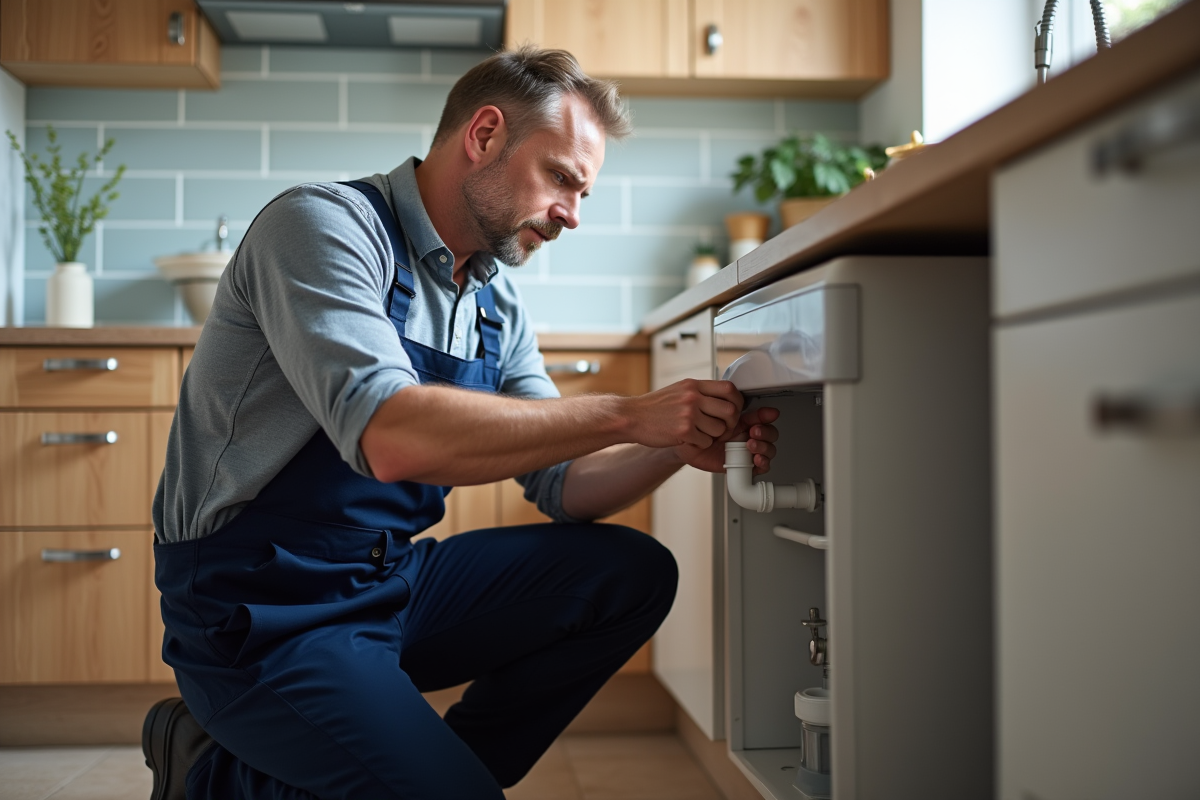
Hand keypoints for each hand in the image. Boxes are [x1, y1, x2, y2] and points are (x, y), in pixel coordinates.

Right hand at [624, 379, 743, 449]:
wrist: (631, 417)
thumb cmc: (654, 407)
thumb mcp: (679, 390)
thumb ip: (699, 392)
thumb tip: (723, 397)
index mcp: (694, 385)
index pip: (729, 388)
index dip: (737, 401)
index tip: (733, 409)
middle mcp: (693, 397)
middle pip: (730, 410)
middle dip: (730, 423)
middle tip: (722, 428)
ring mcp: (689, 414)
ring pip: (720, 429)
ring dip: (714, 436)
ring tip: (700, 433)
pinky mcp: (684, 431)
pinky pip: (706, 441)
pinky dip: (701, 444)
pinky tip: (689, 439)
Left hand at [674, 406, 779, 474]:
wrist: (683, 445)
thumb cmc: (694, 428)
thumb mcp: (708, 412)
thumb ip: (724, 405)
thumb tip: (739, 396)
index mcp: (742, 421)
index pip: (763, 417)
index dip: (766, 416)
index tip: (766, 414)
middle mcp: (746, 435)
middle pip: (770, 432)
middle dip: (765, 431)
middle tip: (753, 431)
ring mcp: (746, 451)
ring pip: (769, 448)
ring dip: (764, 446)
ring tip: (751, 444)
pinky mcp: (743, 466)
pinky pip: (761, 466)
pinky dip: (763, 463)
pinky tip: (756, 459)